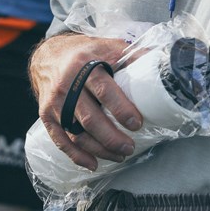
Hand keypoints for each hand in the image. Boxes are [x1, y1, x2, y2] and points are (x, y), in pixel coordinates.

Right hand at [29, 34, 139, 170]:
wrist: (50, 55)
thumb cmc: (86, 53)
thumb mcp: (108, 47)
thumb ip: (133, 56)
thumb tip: (163, 65)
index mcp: (85, 65)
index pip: (104, 91)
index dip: (121, 110)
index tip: (137, 124)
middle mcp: (67, 85)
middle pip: (90, 118)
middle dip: (112, 138)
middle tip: (130, 148)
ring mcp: (55, 102)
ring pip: (76, 133)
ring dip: (99, 149)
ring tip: (119, 156)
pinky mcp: (46, 115)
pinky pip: (60, 140)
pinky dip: (76, 155)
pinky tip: (93, 163)